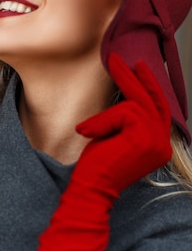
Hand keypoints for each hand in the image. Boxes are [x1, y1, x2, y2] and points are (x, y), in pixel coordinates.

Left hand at [13, 54, 171, 250]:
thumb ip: (124, 121)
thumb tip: (123, 96)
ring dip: (106, 116)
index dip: (147, 86)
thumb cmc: (97, 168)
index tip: (136, 67)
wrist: (90, 191)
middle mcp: (163, 143)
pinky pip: (123, 112)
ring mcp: (157, 141)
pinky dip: (102, 121)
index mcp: (158, 145)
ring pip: (133, 105)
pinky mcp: (144, 137)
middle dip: (132, 78)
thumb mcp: (113, 138)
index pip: (157, 108)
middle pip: (150, 100)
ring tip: (88, 132)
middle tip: (116, 59)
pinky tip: (88, 134)